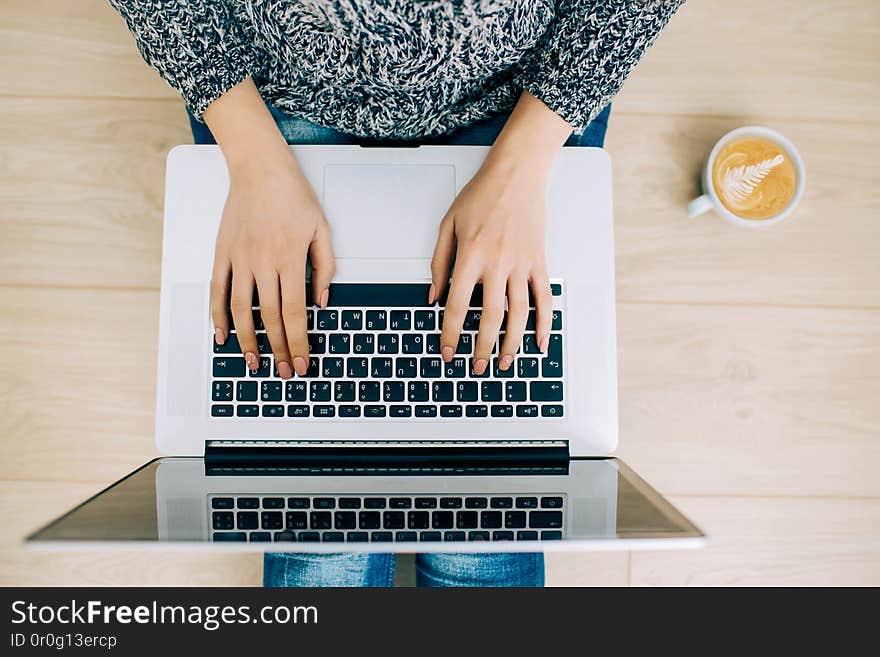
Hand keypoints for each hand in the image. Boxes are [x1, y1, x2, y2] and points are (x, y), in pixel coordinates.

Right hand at [210, 153, 334, 377]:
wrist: (258, 167)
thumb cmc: (292, 194)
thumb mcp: (321, 228)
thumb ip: (324, 267)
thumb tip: (321, 302)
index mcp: (289, 258)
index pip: (295, 312)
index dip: (299, 342)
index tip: (302, 362)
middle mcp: (262, 262)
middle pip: (270, 317)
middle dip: (278, 349)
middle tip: (283, 372)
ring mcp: (239, 259)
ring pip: (242, 310)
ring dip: (247, 341)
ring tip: (254, 363)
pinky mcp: (222, 253)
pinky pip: (218, 290)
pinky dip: (218, 315)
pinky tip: (222, 336)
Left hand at [430, 157, 552, 375]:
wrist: (517, 174)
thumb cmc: (481, 195)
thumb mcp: (448, 225)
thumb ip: (439, 263)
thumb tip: (433, 296)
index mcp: (471, 256)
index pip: (459, 305)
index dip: (451, 333)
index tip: (447, 352)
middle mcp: (497, 263)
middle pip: (491, 317)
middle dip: (481, 347)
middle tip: (475, 367)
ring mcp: (521, 264)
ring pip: (519, 313)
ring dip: (512, 343)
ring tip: (505, 363)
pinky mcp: (539, 261)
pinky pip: (543, 298)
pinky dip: (544, 323)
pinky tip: (539, 342)